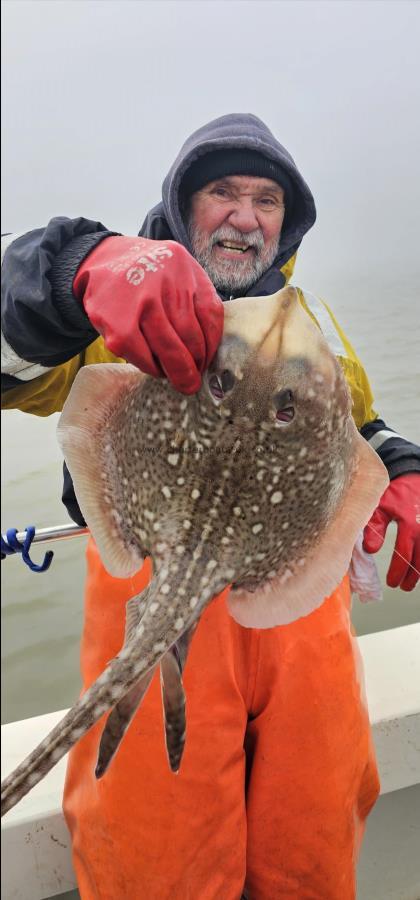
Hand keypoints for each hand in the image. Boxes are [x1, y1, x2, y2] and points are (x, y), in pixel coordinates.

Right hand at [73, 236, 223, 393]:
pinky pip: (142, 355)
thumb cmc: (147, 274)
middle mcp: (162, 281)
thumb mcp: (177, 270)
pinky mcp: (116, 322)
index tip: (206, 361)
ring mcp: (139, 301)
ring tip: (177, 378)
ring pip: (168, 348)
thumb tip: (209, 349)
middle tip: (193, 382)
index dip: (211, 345)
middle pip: (189, 335)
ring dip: (176, 370)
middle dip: (194, 365)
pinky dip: (151, 367)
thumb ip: (196, 298)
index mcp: (182, 266)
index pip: (209, 313)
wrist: (101, 262)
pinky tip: (154, 367)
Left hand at [363, 473, 419, 590]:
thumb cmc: (394, 492)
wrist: (412, 476)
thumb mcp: (380, 506)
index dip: (397, 572)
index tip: (392, 582)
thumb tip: (370, 550)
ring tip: (411, 582)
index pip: (403, 555)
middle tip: (402, 586)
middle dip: (411, 578)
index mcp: (409, 524)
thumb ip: (375, 528)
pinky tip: (418, 567)